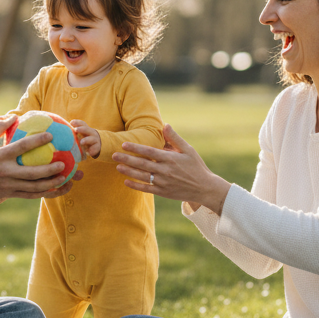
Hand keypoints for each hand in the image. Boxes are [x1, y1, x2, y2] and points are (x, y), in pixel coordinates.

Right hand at [0, 117, 73, 199]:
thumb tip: (14, 117)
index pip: (21, 147)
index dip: (36, 141)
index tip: (50, 135)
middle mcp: (5, 172)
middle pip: (31, 173)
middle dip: (49, 170)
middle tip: (63, 163)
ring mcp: (8, 185)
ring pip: (33, 187)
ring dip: (50, 184)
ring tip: (64, 178)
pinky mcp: (9, 194)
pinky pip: (29, 195)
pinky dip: (43, 193)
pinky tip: (54, 189)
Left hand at [71, 119, 100, 159]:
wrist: (97, 144)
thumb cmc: (85, 138)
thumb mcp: (81, 134)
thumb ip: (74, 133)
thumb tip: (61, 132)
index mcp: (86, 128)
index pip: (82, 124)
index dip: (77, 123)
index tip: (71, 123)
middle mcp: (91, 133)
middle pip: (87, 129)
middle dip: (81, 129)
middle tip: (76, 130)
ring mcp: (95, 139)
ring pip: (92, 139)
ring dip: (86, 140)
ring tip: (81, 142)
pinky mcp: (97, 147)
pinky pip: (95, 148)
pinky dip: (92, 150)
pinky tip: (89, 152)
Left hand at [112, 123, 230, 212]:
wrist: (204, 188)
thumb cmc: (196, 166)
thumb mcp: (188, 150)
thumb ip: (175, 138)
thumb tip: (165, 124)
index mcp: (170, 159)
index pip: (149, 152)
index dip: (136, 148)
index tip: (124, 144)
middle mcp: (165, 170)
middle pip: (142, 164)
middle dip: (127, 159)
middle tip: (114, 155)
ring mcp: (163, 182)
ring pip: (142, 176)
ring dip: (128, 172)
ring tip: (117, 167)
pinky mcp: (163, 192)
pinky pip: (147, 188)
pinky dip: (136, 186)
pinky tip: (126, 182)